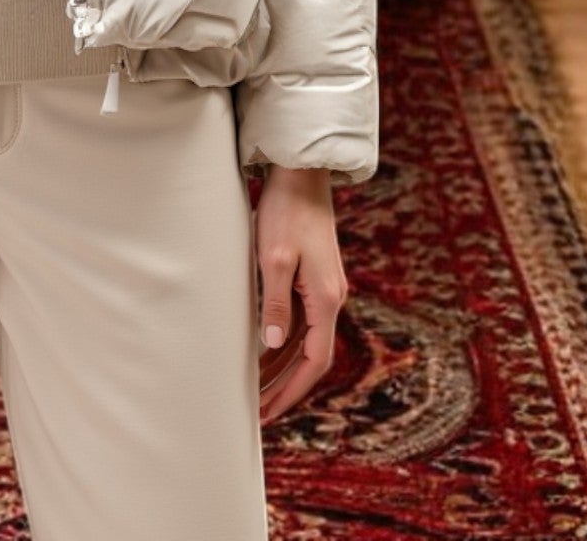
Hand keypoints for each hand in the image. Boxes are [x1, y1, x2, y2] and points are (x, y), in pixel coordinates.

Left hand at [252, 165, 347, 426]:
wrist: (302, 174)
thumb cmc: (286, 212)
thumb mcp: (274, 259)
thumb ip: (275, 304)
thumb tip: (274, 346)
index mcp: (326, 299)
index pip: (315, 361)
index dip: (293, 390)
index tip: (270, 412)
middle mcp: (331, 298)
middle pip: (311, 356)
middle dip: (286, 386)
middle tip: (259, 411)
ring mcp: (324, 287)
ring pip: (306, 340)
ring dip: (282, 366)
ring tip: (255, 388)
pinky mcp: (314, 275)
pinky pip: (302, 320)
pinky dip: (284, 341)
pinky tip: (264, 349)